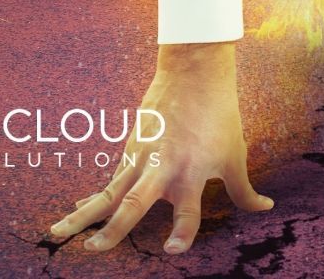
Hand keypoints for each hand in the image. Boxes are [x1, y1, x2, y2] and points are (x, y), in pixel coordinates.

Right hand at [49, 41, 274, 254]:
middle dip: (113, 229)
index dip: (182, 233)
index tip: (172, 250)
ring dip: (83, 213)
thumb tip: (266, 209)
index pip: (187, 212)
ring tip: (57, 232)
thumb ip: (245, 190)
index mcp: (191, 173)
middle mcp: (162, 169)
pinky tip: (78, 208)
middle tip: (94, 249)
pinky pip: (110, 179)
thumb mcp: (236, 155)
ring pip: (108, 191)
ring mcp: (141, 158)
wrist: (194, 72)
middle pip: (133, 203)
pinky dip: (94, 196)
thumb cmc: (220, 115)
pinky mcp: (131, 149)